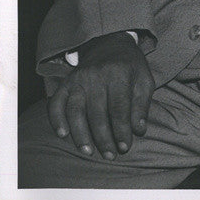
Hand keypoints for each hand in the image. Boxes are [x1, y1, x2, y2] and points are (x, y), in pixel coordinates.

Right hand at [47, 31, 153, 158]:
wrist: (110, 45)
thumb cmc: (130, 67)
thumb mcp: (144, 80)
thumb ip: (142, 105)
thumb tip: (139, 130)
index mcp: (119, 74)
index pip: (119, 107)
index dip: (122, 130)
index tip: (125, 147)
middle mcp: (96, 76)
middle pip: (97, 113)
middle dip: (104, 137)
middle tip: (110, 154)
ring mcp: (78, 79)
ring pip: (75, 111)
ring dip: (81, 134)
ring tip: (89, 151)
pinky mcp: (65, 83)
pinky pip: (56, 103)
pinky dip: (56, 119)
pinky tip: (63, 134)